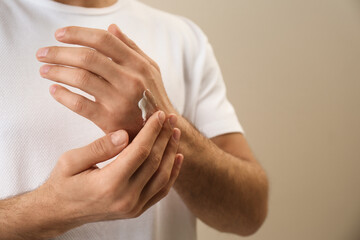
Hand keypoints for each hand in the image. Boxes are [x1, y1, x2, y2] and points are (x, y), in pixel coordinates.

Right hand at [36, 111, 182, 236]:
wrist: (60, 212)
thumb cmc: (62, 183)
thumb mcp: (71, 161)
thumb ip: (99, 148)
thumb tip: (124, 134)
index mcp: (108, 184)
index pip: (139, 152)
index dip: (152, 131)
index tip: (158, 114)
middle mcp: (125, 198)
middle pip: (154, 162)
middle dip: (164, 137)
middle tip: (170, 118)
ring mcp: (133, 207)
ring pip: (163, 176)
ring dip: (171, 152)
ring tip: (174, 133)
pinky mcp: (137, 210)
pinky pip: (161, 191)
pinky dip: (172, 173)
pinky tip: (177, 157)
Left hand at [37, 25, 175, 138]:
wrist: (161, 130)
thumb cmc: (153, 96)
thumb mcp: (150, 69)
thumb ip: (132, 48)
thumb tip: (111, 28)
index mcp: (138, 64)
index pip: (103, 41)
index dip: (78, 34)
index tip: (59, 34)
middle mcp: (130, 80)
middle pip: (88, 58)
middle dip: (59, 52)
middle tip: (42, 53)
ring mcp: (119, 101)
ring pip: (81, 79)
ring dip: (57, 71)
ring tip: (44, 69)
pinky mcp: (109, 120)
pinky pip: (79, 104)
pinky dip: (62, 95)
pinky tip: (54, 90)